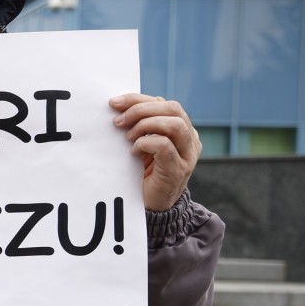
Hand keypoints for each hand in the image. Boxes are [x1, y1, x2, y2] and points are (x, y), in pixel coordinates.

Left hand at [110, 93, 200, 211]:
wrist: (151, 206)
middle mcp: (190, 139)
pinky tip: (134, 152)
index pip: (164, 103)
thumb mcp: (142, 144)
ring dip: (145, 125)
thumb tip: (118, 106)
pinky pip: (165, 145)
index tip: (114, 103)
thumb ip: (140, 126)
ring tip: (128, 137)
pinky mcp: (178, 169)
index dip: (138, 99)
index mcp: (182, 129)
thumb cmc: (144, 173)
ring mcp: (187, 154)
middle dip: (141, 109)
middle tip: (118, 121)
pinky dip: (145, 143)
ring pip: (174, 124)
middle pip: (173, 108)